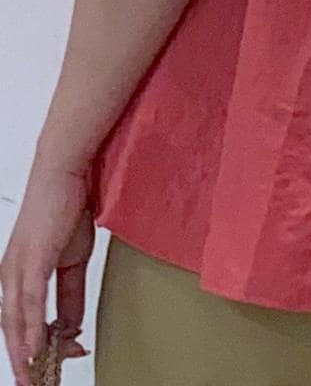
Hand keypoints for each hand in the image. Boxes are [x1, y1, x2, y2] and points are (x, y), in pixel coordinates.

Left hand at [0, 159, 93, 385]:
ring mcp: (18, 267)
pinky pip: (29, 303)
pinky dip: (31, 328)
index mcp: (17, 275)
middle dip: (22, 363)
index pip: (18, 323)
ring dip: (25, 354)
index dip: (31, 349)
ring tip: (34, 378)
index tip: (49, 368)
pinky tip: (34, 348)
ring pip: (15, 322)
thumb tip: (71, 324)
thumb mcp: (72, 260)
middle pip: (10, 330)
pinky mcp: (31, 260)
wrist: (66, 173)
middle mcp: (10, 274)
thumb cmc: (66, 208)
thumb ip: (70, 295)